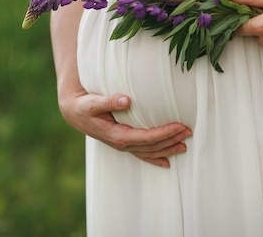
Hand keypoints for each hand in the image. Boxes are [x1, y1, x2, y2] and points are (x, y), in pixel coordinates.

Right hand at [58, 92, 191, 167]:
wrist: (74, 112)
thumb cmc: (84, 105)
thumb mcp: (93, 102)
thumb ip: (109, 101)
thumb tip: (126, 101)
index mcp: (117, 135)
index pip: (147, 137)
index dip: (164, 133)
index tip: (179, 126)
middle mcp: (122, 143)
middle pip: (152, 146)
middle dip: (171, 139)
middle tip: (189, 132)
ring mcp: (123, 145)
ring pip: (150, 151)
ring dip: (167, 148)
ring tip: (184, 144)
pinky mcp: (123, 142)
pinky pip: (142, 153)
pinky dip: (155, 158)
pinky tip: (167, 162)